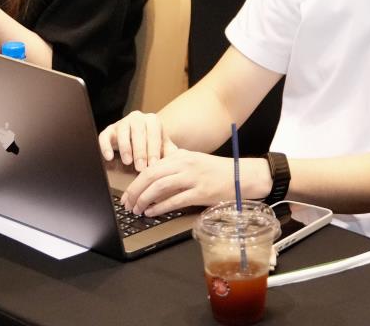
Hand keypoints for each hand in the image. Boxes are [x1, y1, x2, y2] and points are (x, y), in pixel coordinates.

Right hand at [99, 110, 171, 171]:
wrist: (139, 143)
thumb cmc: (153, 147)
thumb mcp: (163, 149)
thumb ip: (170, 154)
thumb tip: (179, 161)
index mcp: (152, 121)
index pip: (154, 132)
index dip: (154, 149)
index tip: (153, 164)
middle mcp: (137, 118)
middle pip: (138, 131)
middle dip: (140, 150)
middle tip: (140, 167)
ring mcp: (122, 123)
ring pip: (122, 131)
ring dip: (125, 147)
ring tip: (127, 162)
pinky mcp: (109, 131)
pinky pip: (104, 136)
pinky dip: (105, 146)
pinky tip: (109, 157)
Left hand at [119, 147, 260, 217]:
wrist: (242, 176)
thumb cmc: (217, 172)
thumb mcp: (193, 163)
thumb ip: (175, 168)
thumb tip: (152, 182)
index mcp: (181, 156)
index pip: (151, 167)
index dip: (136, 182)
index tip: (128, 194)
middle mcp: (185, 164)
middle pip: (151, 175)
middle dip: (135, 191)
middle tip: (127, 204)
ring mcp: (193, 177)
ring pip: (160, 187)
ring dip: (145, 200)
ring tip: (137, 210)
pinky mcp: (201, 192)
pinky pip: (175, 200)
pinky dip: (160, 207)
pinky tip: (152, 213)